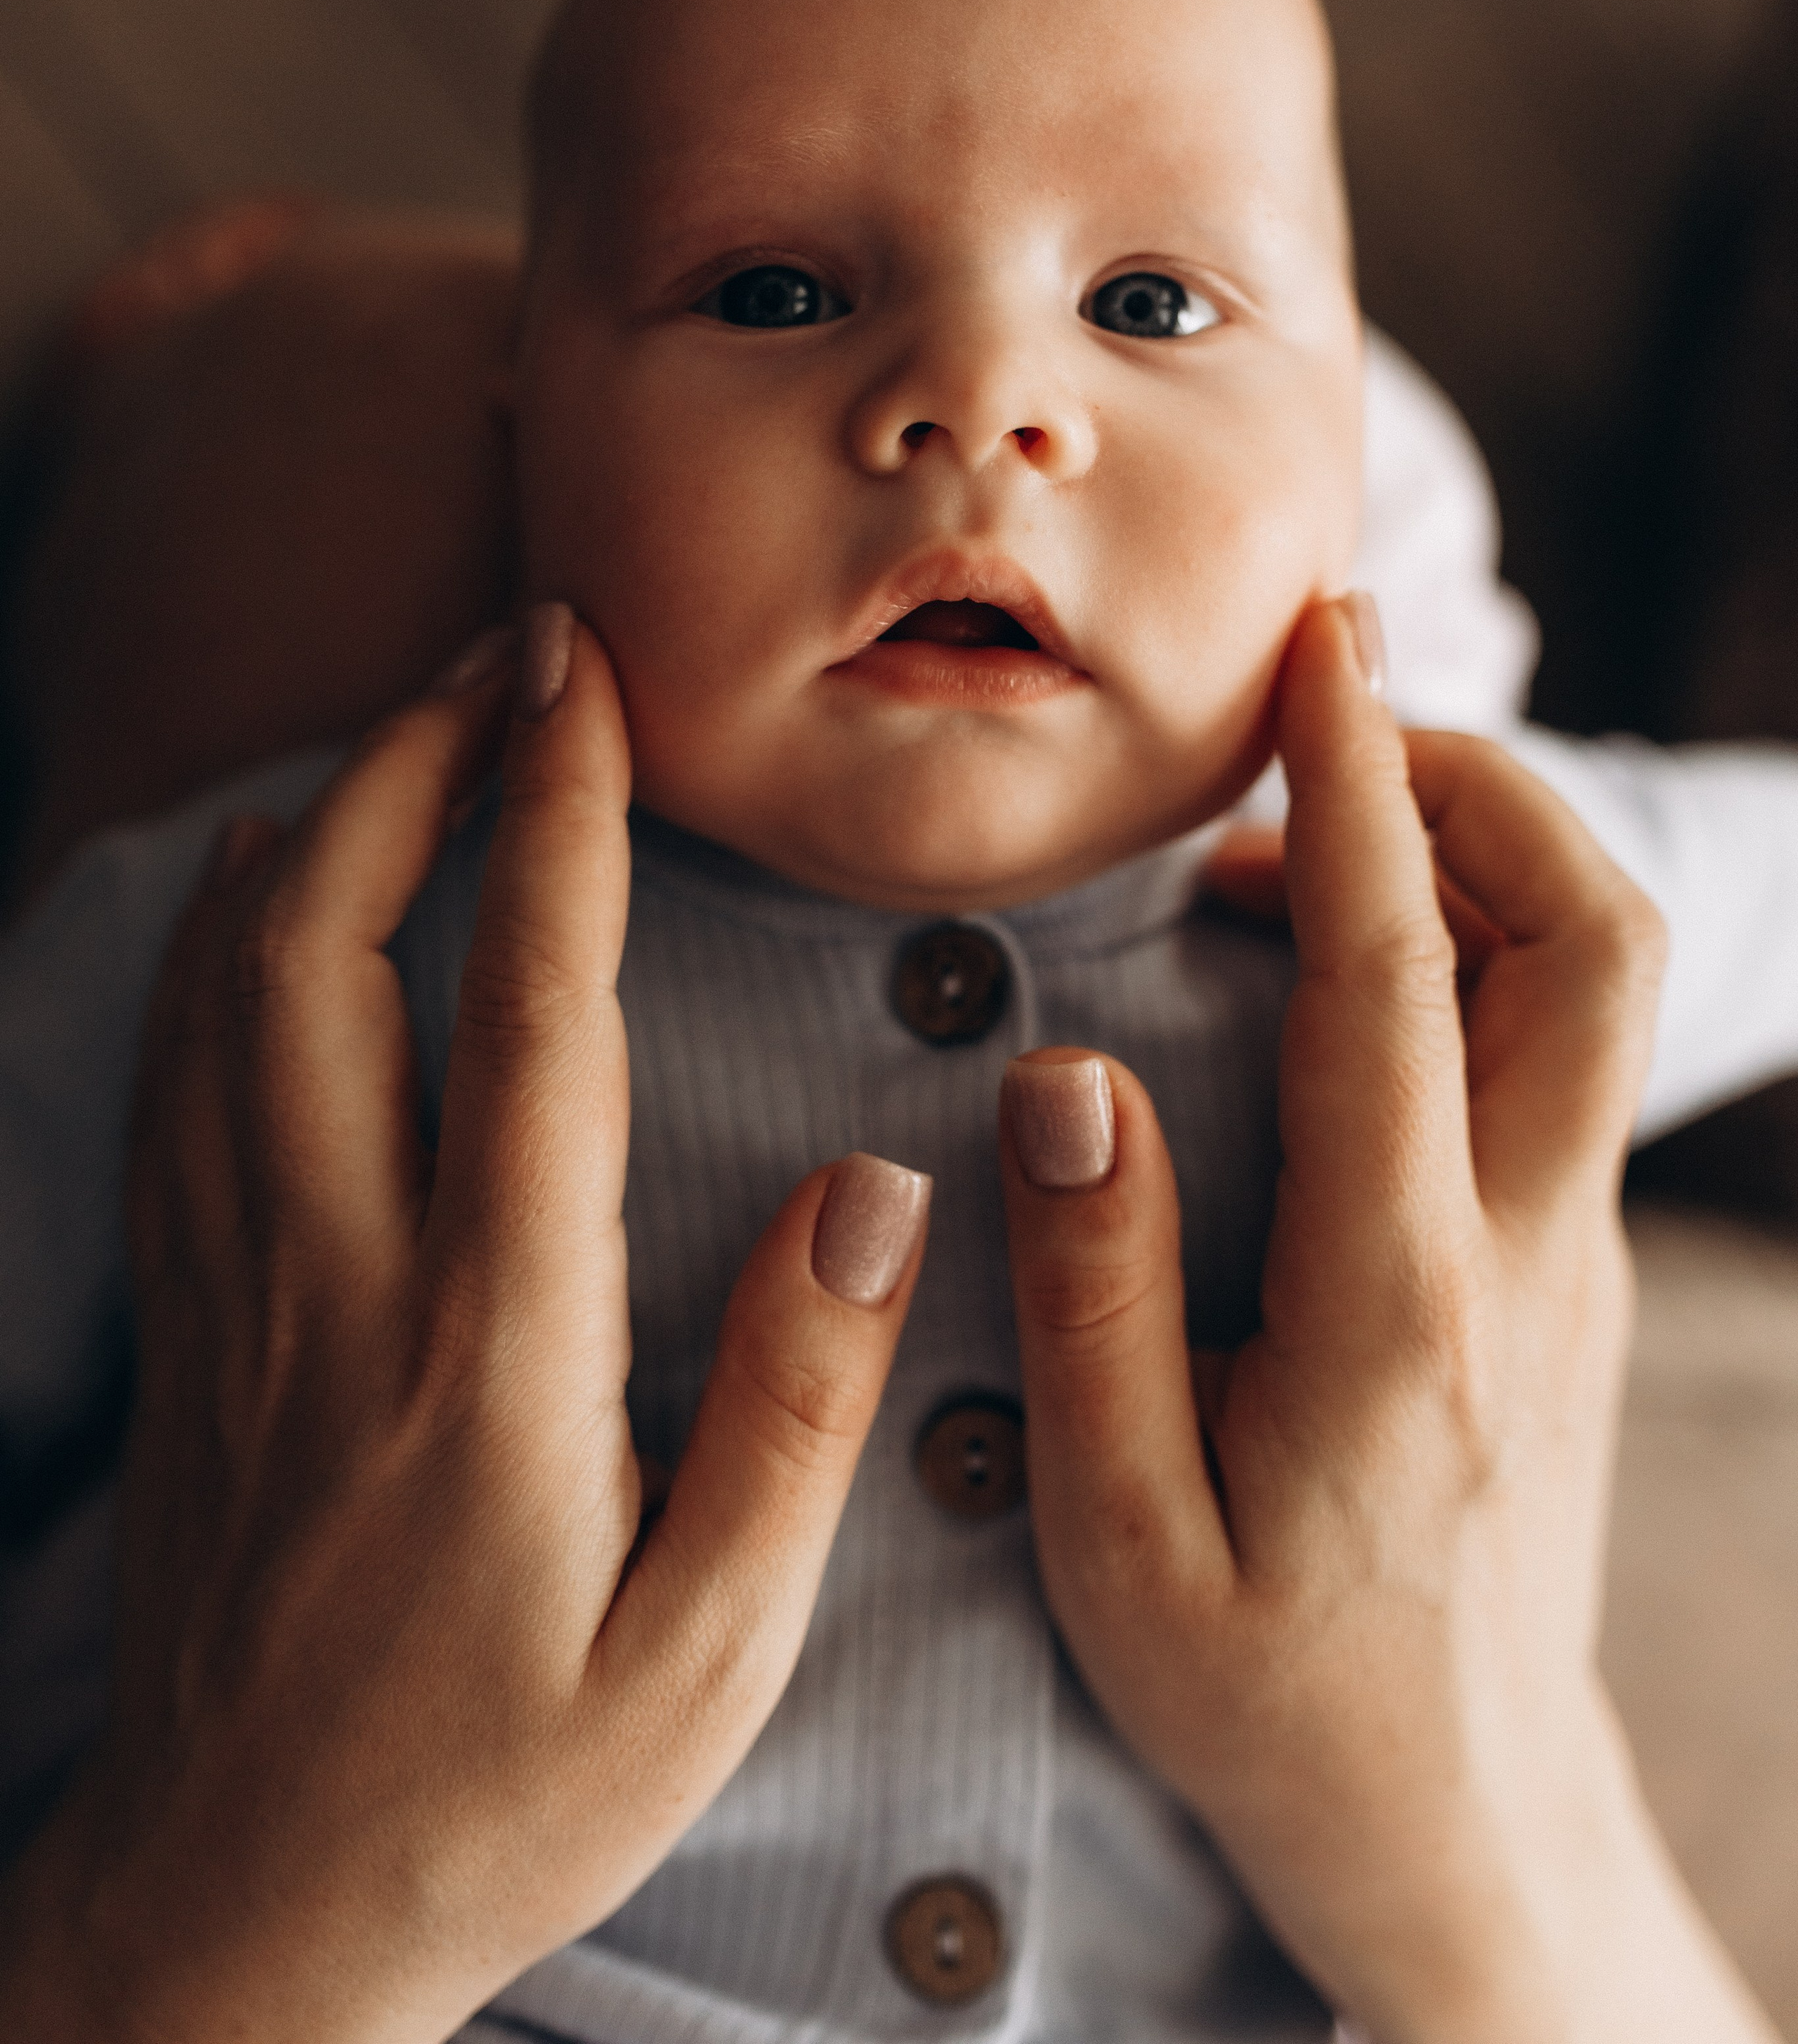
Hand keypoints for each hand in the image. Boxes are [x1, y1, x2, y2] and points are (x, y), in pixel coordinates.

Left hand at [0, 608, 929, 2043]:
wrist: (240, 1919)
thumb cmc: (495, 1794)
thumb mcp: (703, 1659)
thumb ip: (792, 1414)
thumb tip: (873, 1189)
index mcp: (488, 1346)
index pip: (523, 1017)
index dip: (557, 819)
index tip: (584, 677)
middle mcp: (337, 1281)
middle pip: (330, 950)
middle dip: (413, 762)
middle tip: (504, 648)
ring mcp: (233, 1293)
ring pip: (233, 993)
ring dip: (320, 825)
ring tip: (409, 721)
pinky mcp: (185, 1324)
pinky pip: (174, 1079)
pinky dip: (219, 945)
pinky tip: (264, 883)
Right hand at [999, 597, 1773, 2042]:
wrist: (1457, 1823)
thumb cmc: (1274, 1701)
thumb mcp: (1124, 1542)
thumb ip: (1096, 1297)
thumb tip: (1071, 1077)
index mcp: (1400, 1308)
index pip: (1397, 986)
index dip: (1356, 790)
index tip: (1315, 645)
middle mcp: (1521, 1254)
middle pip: (1590, 940)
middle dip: (1478, 781)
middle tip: (1323, 720)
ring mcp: (1567, 1260)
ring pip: (1589, 983)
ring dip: (1464, 861)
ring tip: (1280, 850)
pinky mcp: (1560, 1275)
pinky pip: (1547, 1051)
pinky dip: (1456, 952)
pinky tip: (1320, 981)